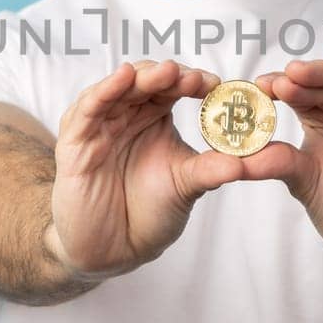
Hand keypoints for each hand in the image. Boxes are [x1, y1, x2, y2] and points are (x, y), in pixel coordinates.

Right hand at [47, 59, 248, 278]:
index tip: (216, 85)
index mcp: (154, 117)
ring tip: (167, 72)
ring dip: (142, 78)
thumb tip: (247, 161)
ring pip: (118, 89)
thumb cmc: (149, 211)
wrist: (115, 250)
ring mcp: (99, 126)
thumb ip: (213, 169)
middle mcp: (126, 114)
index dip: (193, 80)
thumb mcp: (187, 185)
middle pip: (145, 81)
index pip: (172, 87)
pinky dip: (104, 91)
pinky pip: (87, 111)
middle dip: (169, 75)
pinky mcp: (76, 142)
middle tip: (193, 77)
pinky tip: (123, 78)